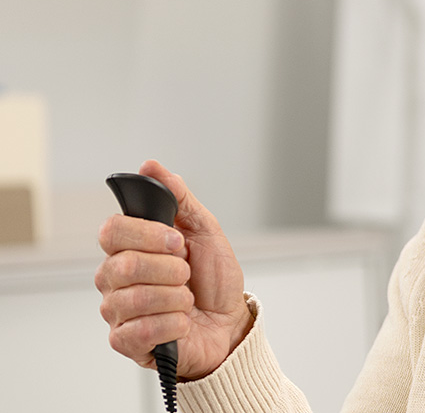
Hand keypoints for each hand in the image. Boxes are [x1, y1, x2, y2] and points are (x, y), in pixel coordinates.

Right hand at [95, 160, 253, 379]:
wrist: (229, 323)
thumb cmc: (214, 278)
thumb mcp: (205, 230)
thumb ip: (179, 198)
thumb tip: (151, 166)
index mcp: (130, 247)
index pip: (112, 230)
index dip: (148, 234)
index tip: (178, 241)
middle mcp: (115, 277)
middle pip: (122, 264)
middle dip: (170, 268)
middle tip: (187, 273)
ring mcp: (117, 310)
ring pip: (134, 298)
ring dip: (176, 297)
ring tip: (187, 299)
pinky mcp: (125, 341)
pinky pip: (142, 329)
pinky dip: (175, 323)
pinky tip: (182, 322)